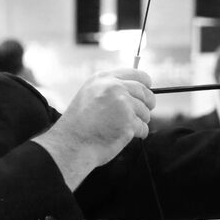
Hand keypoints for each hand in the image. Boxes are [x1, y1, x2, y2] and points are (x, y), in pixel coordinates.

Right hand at [34, 69, 154, 188]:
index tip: (148, 89)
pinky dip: (137, 134)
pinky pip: (143, 127)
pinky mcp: (128, 122)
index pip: (137, 74)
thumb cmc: (79, 124)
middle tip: (142, 113)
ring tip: (121, 127)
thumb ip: (110, 88)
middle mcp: (114, 88)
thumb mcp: (89, 95)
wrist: (71, 144)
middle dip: (147, 104)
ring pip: (146, 112)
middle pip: (146, 93)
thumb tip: (136, 90)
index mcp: (104, 78)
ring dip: (139, 121)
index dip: (145, 83)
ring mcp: (122, 104)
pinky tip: (122, 135)